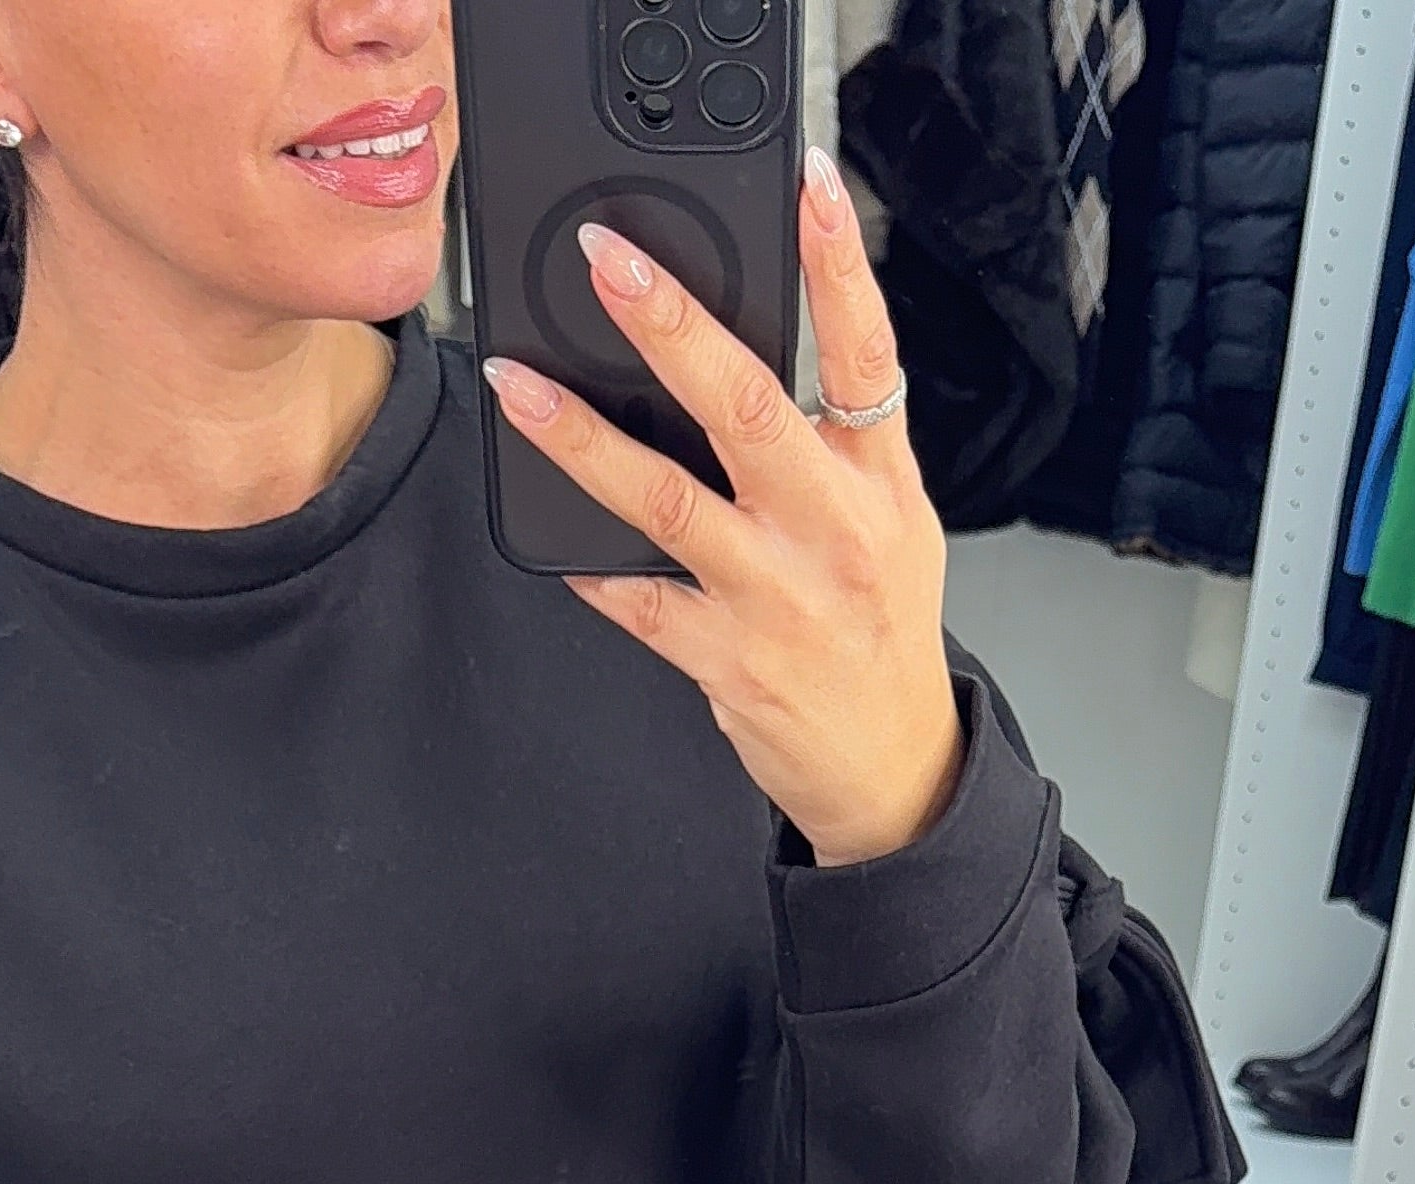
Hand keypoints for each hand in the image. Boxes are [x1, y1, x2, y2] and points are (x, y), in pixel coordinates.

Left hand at [479, 152, 964, 869]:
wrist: (894, 768)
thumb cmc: (881, 631)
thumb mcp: (892, 522)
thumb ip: (837, 442)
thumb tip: (746, 354)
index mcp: (879, 483)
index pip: (866, 351)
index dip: (840, 263)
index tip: (809, 185)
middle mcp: (833, 531)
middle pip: (748, 407)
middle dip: (672, 327)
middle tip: (607, 262)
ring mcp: (778, 599)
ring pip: (668, 501)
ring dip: (583, 439)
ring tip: (520, 386)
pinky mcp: (729, 663)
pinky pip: (640, 602)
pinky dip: (591, 564)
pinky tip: (551, 533)